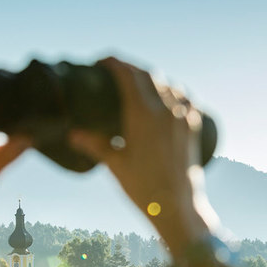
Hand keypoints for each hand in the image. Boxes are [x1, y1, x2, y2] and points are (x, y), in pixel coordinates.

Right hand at [69, 57, 215, 257]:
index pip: (128, 76)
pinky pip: (185, 98)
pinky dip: (173, 91)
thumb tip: (73, 134)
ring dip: (152, 77)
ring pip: (168, 84)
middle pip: (148, 74)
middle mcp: (165, 110)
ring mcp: (183, 116)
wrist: (178, 206)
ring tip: (139, 81)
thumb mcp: (115, 164)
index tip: (102, 61)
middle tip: (116, 69)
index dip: (114, 63)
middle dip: (131, 68)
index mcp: (143, 114)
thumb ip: (95, 144)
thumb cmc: (143, 188)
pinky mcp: (193, 127)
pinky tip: (168, 96)